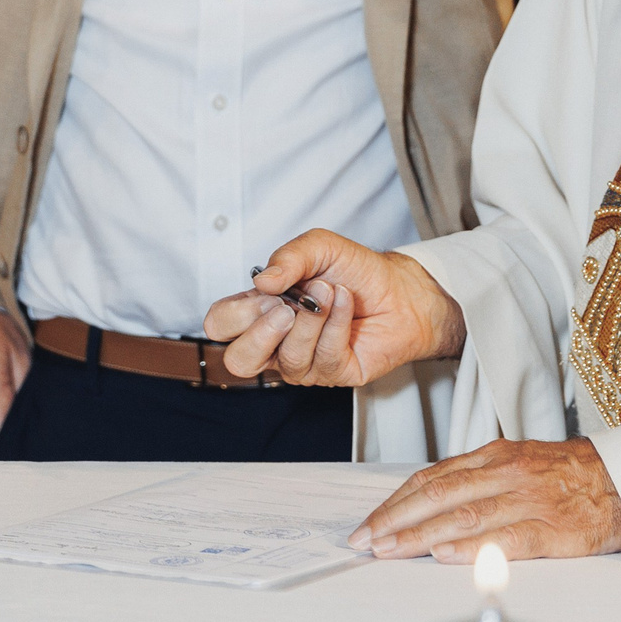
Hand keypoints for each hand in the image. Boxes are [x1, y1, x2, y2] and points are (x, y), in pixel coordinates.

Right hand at [200, 230, 466, 386]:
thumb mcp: (319, 248)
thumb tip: (262, 282)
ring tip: (330, 292)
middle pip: (238, 362)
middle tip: (287, 307)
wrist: (400, 289)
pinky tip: (347, 304)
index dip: (235, 313)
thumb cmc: (355, 270)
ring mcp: (303, 362)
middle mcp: (276, 342)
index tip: (266, 291)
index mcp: (260, 310)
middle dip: (262, 333)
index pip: (220, 325)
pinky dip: (337, 324)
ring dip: (312, 320)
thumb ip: (287, 258)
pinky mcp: (333, 374)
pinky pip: (325, 358)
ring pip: (287, 360)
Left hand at [347, 438, 620, 562]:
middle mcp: (505, 475)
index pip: (432, 479)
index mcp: (495, 457)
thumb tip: (430, 504)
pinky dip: (472, 547)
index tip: (370, 523)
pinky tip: (446, 555)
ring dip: (419, 535)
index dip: (396, 502)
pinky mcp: (551, 530)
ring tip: (390, 551)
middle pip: (438, 496)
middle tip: (366, 541)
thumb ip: (478, 481)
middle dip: (395, 520)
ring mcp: (528, 501)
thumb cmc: (569, 478)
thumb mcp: (518, 464)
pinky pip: (506, 538)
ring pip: (462, 516)